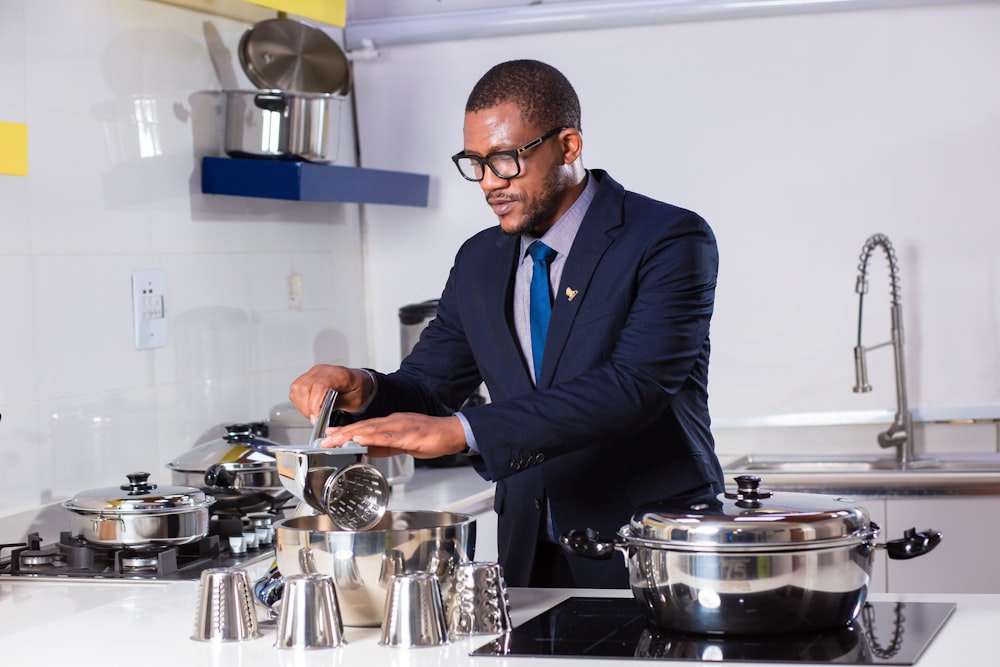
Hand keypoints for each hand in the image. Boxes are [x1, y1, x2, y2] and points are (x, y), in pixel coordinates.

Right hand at [288, 364, 371, 423]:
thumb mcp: (354, 401)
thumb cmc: (358, 389)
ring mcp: (314, 372)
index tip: (316, 417)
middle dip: (307, 407)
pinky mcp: (308, 376)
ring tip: (312, 413)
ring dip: (301, 405)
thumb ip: (337, 404)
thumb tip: (321, 411)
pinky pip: (296, 389)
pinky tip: (308, 407)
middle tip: (315, 418)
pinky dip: (299, 401)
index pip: (319, 386)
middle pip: (304, 387)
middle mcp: (324, 370)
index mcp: (338, 374)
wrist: (359, 382)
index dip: (314, 404)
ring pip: (297, 387)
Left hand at [320, 413, 467, 459]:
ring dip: (351, 434)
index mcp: (391, 424)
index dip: (345, 431)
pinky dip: (372, 438)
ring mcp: (400, 426)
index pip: (363, 427)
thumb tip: (367, 450)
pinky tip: (361, 440)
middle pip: (363, 427)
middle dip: (342, 433)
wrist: (453, 432)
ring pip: (371, 429)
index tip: (329, 435)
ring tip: (335, 439)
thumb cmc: (432, 437)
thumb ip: (385, 446)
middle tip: (324, 439)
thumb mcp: (403, 444)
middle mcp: (393, 422)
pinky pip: (387, 436)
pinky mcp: (409, 434)